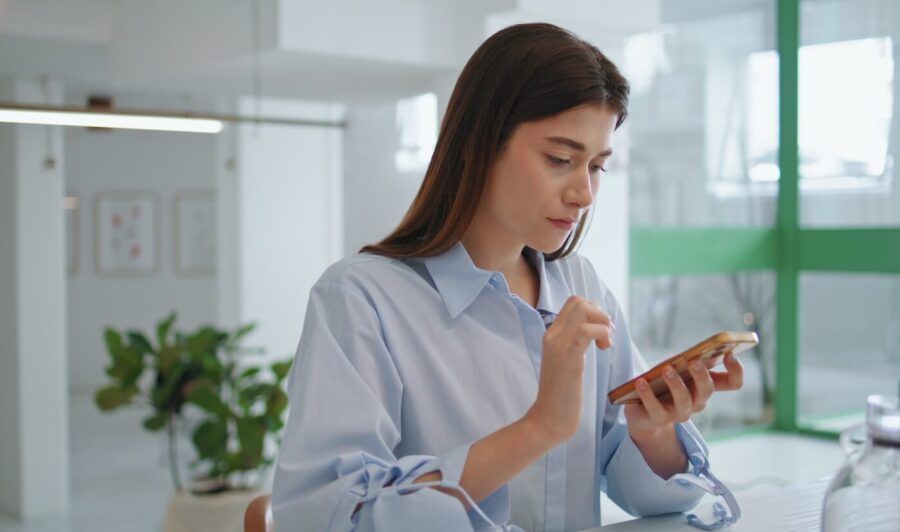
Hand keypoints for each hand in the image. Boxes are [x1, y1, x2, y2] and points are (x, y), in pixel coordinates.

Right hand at [525, 296, 613, 444]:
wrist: (548, 418)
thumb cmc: (561, 394)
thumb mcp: (566, 361)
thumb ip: (573, 344)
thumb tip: (590, 331)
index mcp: (551, 335)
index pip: (573, 303)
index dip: (593, 311)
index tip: (601, 332)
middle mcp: (552, 335)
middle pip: (578, 301)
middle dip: (600, 313)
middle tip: (606, 336)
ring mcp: (558, 346)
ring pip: (582, 311)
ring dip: (603, 323)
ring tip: (606, 344)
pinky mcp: (568, 359)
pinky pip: (586, 331)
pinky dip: (602, 334)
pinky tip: (605, 349)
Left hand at [624, 353, 743, 440]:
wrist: (643, 415)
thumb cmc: (663, 385)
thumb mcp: (677, 370)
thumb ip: (688, 361)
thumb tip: (696, 351)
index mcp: (705, 387)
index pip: (732, 382)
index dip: (736, 371)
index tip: (730, 355)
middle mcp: (697, 402)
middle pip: (707, 390)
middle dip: (701, 376)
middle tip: (694, 362)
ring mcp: (678, 413)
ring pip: (684, 402)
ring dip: (676, 384)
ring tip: (666, 370)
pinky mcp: (658, 419)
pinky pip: (655, 408)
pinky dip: (647, 394)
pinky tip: (641, 381)